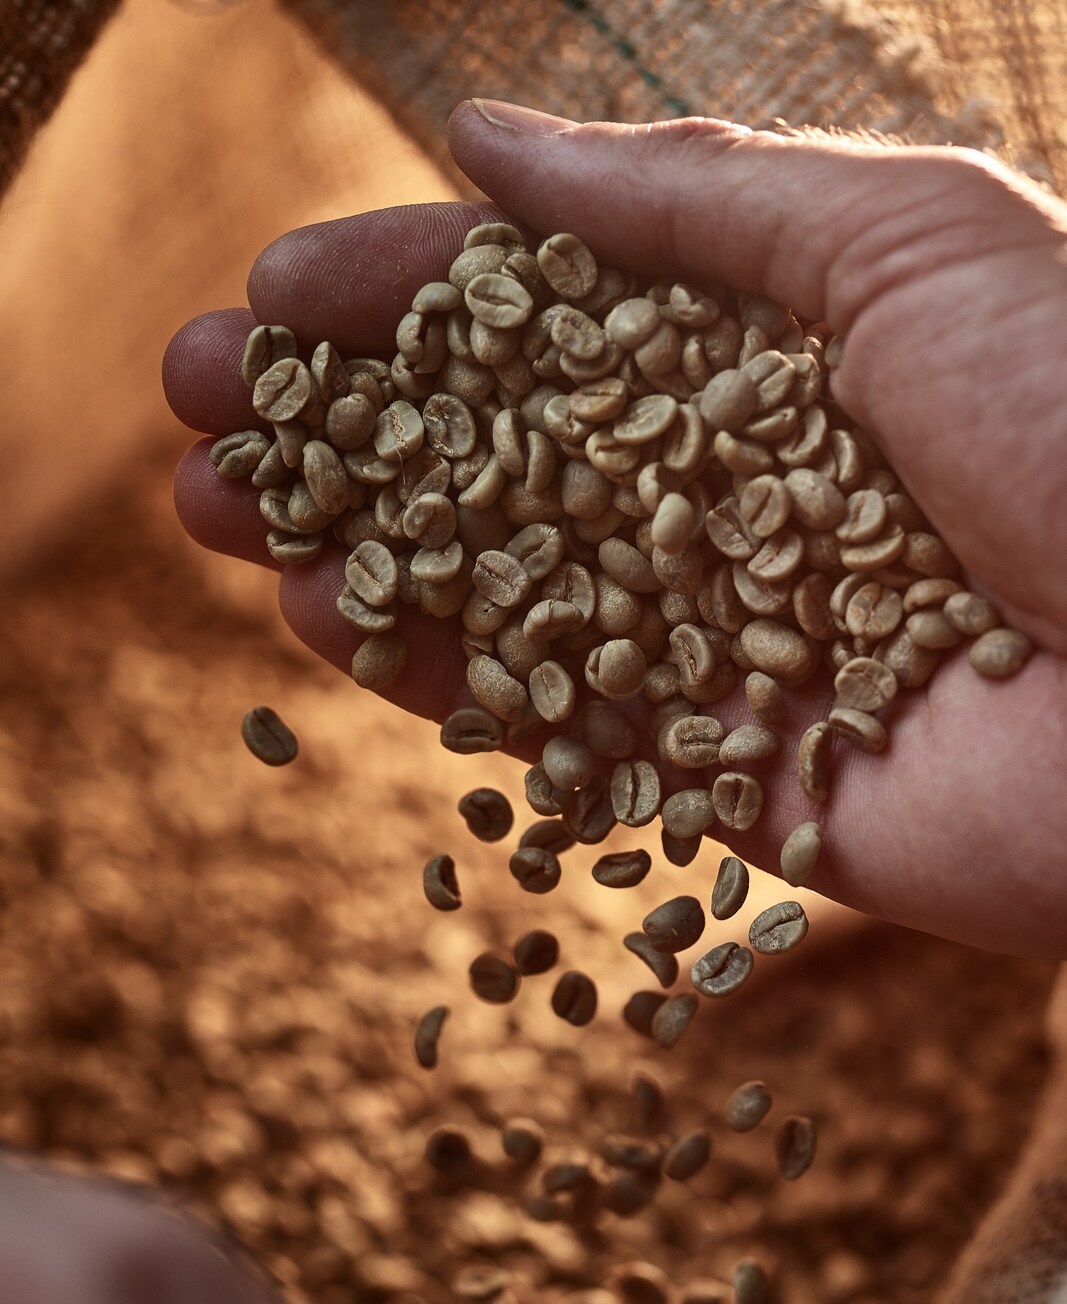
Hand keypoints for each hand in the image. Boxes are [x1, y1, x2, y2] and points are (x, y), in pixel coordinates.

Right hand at [164, 106, 1066, 958]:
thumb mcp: (898, 238)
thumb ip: (686, 194)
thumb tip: (485, 136)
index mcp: (784, 352)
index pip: (561, 313)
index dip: (410, 297)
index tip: (270, 291)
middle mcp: (744, 494)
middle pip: (507, 452)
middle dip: (348, 425)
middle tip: (192, 406)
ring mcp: (731, 640)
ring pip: (508, 589)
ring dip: (355, 544)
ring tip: (215, 515)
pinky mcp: (732, 777)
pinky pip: (561, 725)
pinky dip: (440, 676)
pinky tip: (324, 622)